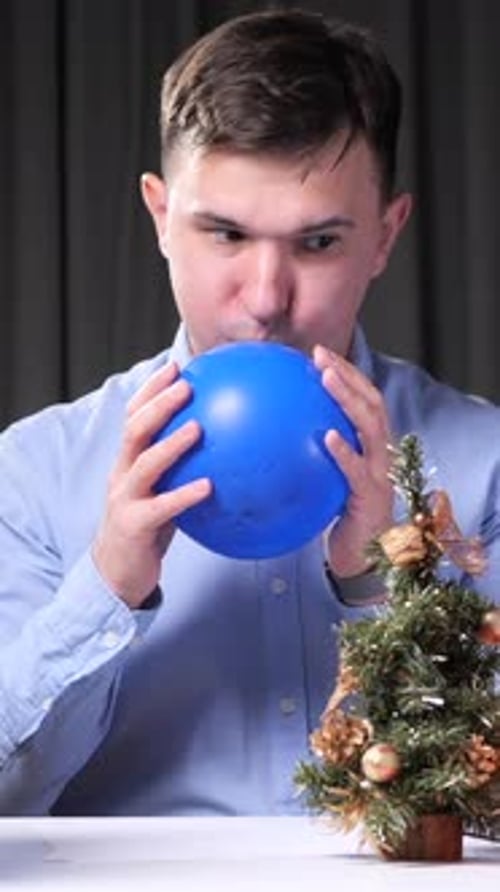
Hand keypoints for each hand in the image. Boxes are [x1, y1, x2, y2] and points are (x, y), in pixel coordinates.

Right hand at [92, 362, 211, 608]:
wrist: (116, 573)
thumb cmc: (147, 528)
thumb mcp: (161, 492)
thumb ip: (181, 470)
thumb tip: (224, 449)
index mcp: (127, 462)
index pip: (134, 416)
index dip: (152, 390)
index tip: (177, 367)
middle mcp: (122, 474)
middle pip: (135, 429)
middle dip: (159, 404)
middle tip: (186, 386)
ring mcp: (125, 499)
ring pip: (145, 463)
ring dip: (172, 443)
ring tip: (198, 427)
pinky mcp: (134, 525)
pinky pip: (162, 507)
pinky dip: (185, 494)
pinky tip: (209, 486)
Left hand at [313, 344, 392, 577]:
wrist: (363, 560)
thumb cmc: (338, 520)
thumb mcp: (322, 484)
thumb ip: (306, 460)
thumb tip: (262, 440)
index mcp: (369, 448)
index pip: (363, 400)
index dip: (346, 374)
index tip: (317, 354)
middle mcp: (379, 455)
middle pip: (372, 404)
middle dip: (348, 376)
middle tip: (321, 357)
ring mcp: (380, 475)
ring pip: (371, 427)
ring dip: (349, 399)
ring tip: (326, 380)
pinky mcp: (372, 498)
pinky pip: (359, 471)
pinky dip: (344, 451)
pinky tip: (326, 438)